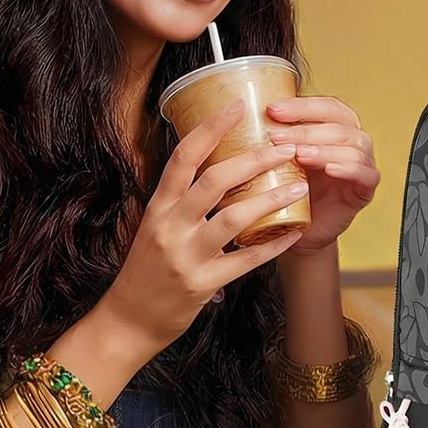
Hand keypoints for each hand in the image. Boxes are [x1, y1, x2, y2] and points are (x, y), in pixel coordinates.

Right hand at [101, 102, 309, 350]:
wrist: (128, 320)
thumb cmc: (146, 269)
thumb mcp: (155, 226)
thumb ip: (181, 200)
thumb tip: (216, 164)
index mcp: (158, 206)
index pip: (183, 158)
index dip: (211, 129)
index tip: (238, 107)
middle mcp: (170, 226)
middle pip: (214, 181)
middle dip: (252, 159)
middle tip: (283, 146)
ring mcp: (186, 256)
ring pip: (234, 218)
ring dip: (270, 199)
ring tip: (298, 186)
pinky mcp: (203, 284)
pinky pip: (246, 261)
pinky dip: (274, 245)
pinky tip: (294, 232)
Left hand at [265, 95, 378, 253]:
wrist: (292, 228)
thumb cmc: (285, 188)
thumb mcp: (276, 157)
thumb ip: (271, 136)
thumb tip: (236, 112)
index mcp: (334, 126)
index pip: (326, 107)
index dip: (302, 106)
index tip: (272, 109)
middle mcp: (352, 141)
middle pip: (338, 125)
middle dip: (305, 129)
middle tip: (276, 136)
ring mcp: (362, 164)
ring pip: (352, 147)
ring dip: (323, 149)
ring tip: (298, 155)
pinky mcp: (365, 189)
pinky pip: (365, 173)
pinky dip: (348, 168)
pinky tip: (329, 170)